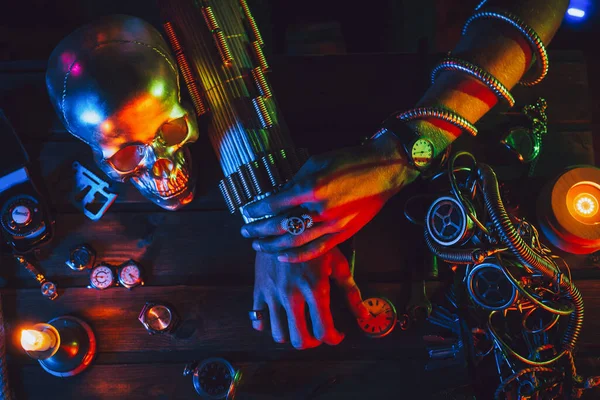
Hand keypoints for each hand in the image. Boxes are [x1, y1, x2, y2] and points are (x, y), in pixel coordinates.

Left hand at [241, 132, 418, 261]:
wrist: (384, 170)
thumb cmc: (349, 161)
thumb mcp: (317, 162)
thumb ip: (296, 181)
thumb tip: (277, 197)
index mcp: (311, 187)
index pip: (274, 204)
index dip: (257, 211)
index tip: (246, 213)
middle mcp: (320, 208)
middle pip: (281, 226)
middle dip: (259, 230)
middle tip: (245, 231)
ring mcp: (333, 224)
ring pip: (295, 241)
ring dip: (272, 245)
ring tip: (258, 245)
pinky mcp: (343, 234)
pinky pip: (316, 250)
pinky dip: (297, 256)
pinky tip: (282, 256)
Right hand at [251, 247, 368, 349]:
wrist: (282, 223)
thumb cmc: (314, 241)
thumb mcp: (336, 262)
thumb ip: (350, 291)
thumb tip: (363, 314)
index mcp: (315, 288)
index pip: (324, 330)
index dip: (334, 338)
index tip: (337, 334)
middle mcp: (292, 295)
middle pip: (300, 339)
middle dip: (312, 343)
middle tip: (318, 334)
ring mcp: (273, 294)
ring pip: (279, 334)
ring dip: (291, 335)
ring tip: (300, 325)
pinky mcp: (259, 290)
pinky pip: (258, 319)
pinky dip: (267, 324)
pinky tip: (279, 316)